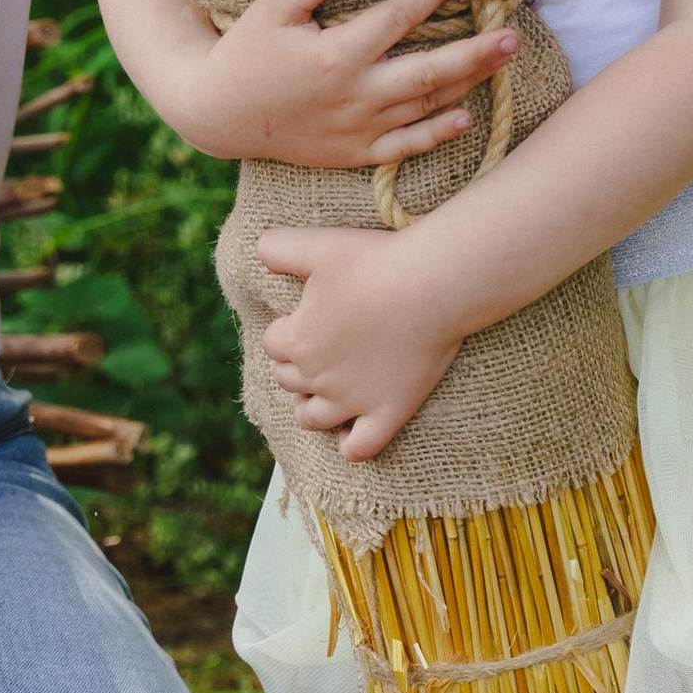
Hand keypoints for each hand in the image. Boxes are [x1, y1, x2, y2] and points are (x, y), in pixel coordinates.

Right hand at [175, 0, 515, 168]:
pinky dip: (437, 133)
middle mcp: (355, 95)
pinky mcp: (354, 153)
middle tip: (513, 35)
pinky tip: (465, 116)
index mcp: (336, 54)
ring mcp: (358, 129)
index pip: (398, 18)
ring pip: (425, 107)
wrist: (217, 114)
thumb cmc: (245, 51)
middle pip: (430, 71)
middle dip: (476, 53)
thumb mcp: (273, 5)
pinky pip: (405, 147)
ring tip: (501, 63)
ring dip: (468, 85)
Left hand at [258, 224, 465, 460]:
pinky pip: (360, 447)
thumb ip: (278, 247)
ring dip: (310, 407)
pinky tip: (350, 431)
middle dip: (296, 366)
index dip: (288, 329)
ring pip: (311, 419)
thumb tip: (258, 251)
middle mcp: (317, 377)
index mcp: (297, 340)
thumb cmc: (376, 261)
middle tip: (321, 346)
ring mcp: (352, 401)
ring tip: (324, 392)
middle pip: (287, 381)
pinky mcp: (388, 413)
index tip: (309, 315)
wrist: (433, 284)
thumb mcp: (319, 245)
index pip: (272, 344)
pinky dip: (349, 445)